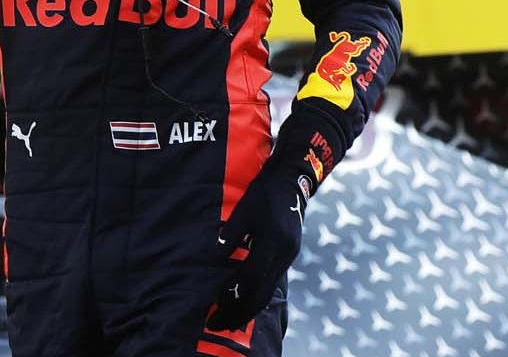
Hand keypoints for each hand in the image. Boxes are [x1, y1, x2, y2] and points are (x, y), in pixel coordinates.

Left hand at [207, 164, 308, 330]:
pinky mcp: (288, 257)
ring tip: (229, 323)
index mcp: (272, 243)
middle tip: (217, 324)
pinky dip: (257, 299)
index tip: (214, 305)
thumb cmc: (265, 193)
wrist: (292, 183)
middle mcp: (283, 255)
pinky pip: (272, 285)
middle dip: (238, 312)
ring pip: (268, 293)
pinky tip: (245, 306)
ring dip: (248, 310)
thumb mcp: (245, 209)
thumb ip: (231, 234)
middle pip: (260, 293)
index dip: (232, 293)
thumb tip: (215, 257)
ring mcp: (288, 258)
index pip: (250, 277)